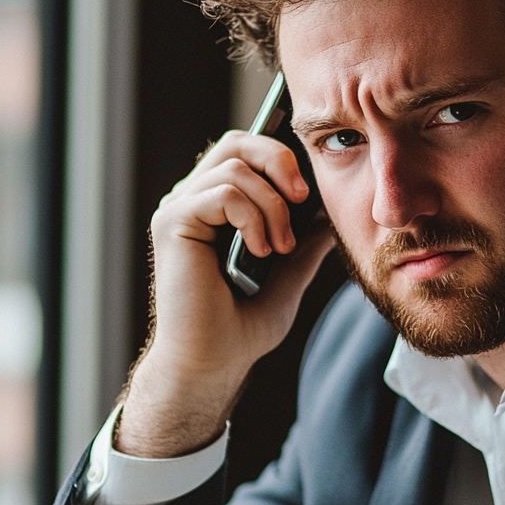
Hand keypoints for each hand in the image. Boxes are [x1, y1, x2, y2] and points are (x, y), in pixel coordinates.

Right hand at [119, 130, 334, 457]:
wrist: (217, 361)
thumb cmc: (245, 323)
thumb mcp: (290, 272)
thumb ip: (306, 238)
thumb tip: (331, 208)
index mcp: (219, 207)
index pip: (246, 150)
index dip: (280, 156)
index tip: (309, 190)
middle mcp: (194, 200)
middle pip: (237, 143)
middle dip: (279, 163)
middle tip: (302, 199)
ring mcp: (181, 209)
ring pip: (235, 167)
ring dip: (272, 206)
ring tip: (279, 247)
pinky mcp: (173, 223)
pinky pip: (222, 192)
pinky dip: (252, 217)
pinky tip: (260, 250)